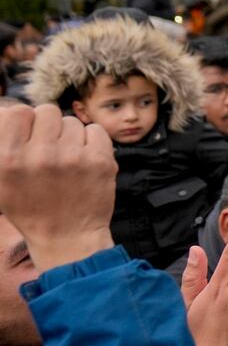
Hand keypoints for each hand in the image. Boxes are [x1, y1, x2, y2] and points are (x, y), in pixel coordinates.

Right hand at [0, 104, 115, 271]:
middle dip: (48, 126)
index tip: (30, 135)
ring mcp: (72, 158)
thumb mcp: (0, 180)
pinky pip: (96, 130)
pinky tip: (84, 160)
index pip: (19, 112)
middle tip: (49, 147)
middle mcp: (40, 156)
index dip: (26, 120)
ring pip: (72, 122)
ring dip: (70, 136)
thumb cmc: (30, 207)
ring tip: (66, 160)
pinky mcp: (100, 161)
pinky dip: (91, 141)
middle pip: (47, 111)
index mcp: (8, 159)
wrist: (67, 237)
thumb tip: (5, 107)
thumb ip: (2, 144)